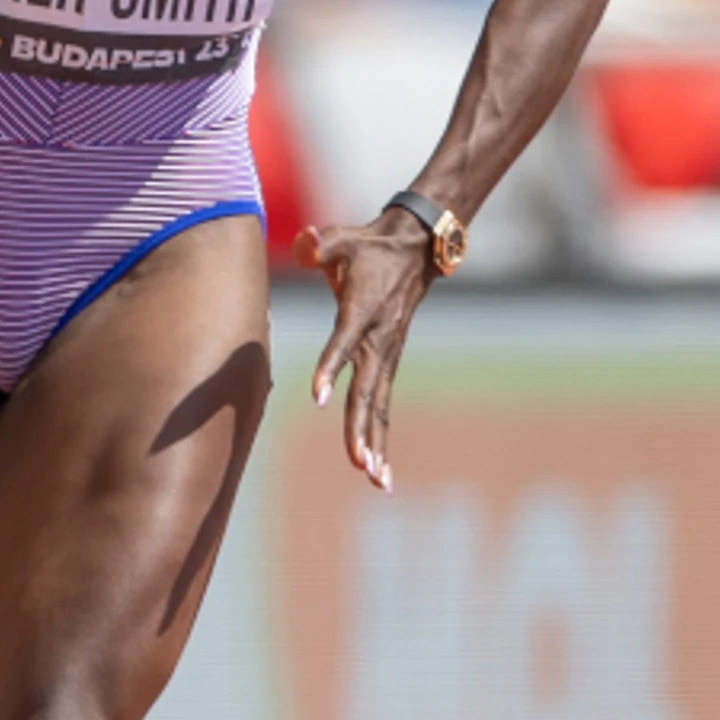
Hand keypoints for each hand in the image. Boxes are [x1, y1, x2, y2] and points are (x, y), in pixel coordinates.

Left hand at [297, 211, 440, 489]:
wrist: (414, 251)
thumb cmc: (368, 246)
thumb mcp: (342, 238)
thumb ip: (319, 243)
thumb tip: (304, 243)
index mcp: (362, 310)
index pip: (344, 342)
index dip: (331, 366)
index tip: (317, 397)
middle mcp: (378, 339)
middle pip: (367, 390)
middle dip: (361, 427)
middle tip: (357, 462)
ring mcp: (387, 355)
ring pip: (379, 406)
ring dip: (376, 443)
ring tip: (374, 481)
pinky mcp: (387, 363)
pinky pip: (383, 405)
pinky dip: (380, 437)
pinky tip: (378, 472)